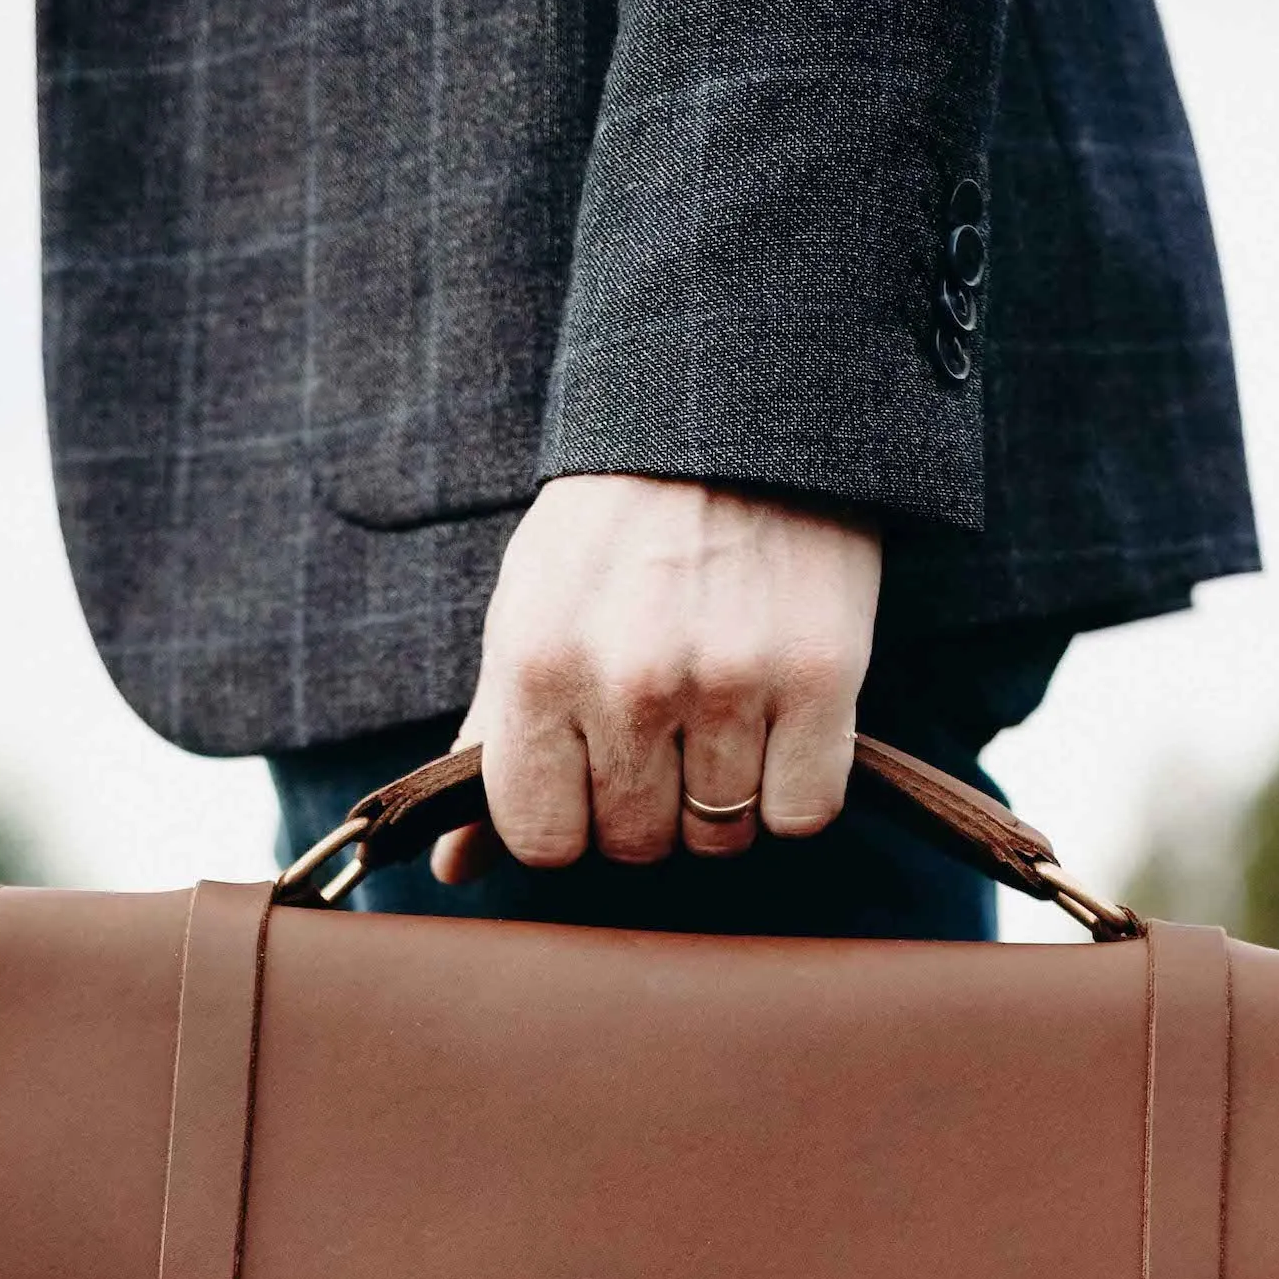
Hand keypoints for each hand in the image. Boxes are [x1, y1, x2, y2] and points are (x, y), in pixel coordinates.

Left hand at [431, 475, 881, 882]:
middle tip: (665, 731)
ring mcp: (729, 683)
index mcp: (539, 665)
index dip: (570, 820)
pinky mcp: (821, 679)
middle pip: (638, 844)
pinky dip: (794, 790)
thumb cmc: (618, 526)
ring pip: (722, 836)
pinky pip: (802, 812)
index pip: (543, 839)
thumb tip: (456, 867)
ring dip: (724, 799)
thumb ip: (494, 740)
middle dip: (649, 806)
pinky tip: (779, 726)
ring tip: (722, 716)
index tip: (591, 775)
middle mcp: (630, 683)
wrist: (738, 411)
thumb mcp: (528, 610)